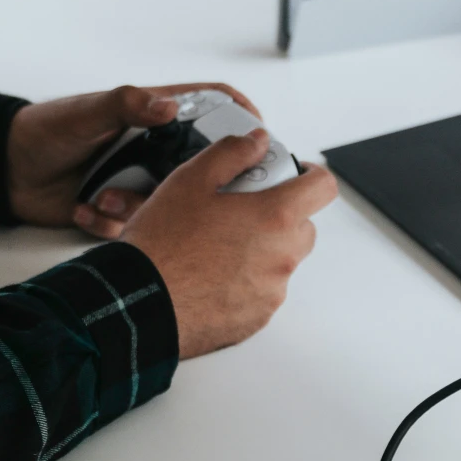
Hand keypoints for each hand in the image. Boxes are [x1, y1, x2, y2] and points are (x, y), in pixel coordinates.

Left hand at [5, 83, 258, 233]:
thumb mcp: (87, 112)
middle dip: (196, 187)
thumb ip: (127, 104)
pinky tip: (83, 207)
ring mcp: (139, 182)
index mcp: (154, 117)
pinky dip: (109, 221)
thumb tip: (168, 106)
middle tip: (191, 198)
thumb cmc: (45, 129)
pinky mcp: (120, 212)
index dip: (242, 119)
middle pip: (200, 169)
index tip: (258, 139)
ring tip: (104, 196)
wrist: (6, 171)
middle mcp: (153, 150)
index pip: (213, 107)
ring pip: (168, 205)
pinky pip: (135, 227)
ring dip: (138, 206)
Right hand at [122, 129, 337, 357]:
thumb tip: (256, 142)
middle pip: (303, 227)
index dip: (311, 176)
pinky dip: (245, 282)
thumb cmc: (161, 244)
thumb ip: (232, 153)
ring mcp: (271, 291)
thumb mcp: (191, 180)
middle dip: (280, 216)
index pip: (323, 188)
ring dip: (261, 251)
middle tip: (241, 212)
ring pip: (280, 261)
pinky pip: (262, 292)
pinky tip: (211, 275)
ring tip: (216, 247)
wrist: (137, 302)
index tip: (295, 175)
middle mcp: (281, 256)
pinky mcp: (256, 318)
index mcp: (275, 217)